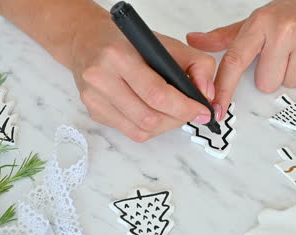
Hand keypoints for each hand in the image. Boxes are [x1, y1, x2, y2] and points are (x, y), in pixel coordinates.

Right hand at [71, 18, 215, 141]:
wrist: (88, 41)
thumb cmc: (129, 42)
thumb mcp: (167, 43)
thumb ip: (197, 64)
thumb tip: (207, 95)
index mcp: (118, 56)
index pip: (157, 94)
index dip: (184, 107)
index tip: (201, 110)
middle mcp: (101, 79)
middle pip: (149, 117)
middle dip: (178, 119)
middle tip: (191, 113)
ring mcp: (94, 99)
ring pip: (141, 130)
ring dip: (166, 126)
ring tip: (175, 113)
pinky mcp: (94, 112)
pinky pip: (131, 132)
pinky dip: (151, 128)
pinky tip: (156, 113)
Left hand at [187, 0, 295, 119]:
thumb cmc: (295, 10)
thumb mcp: (259, 20)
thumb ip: (226, 36)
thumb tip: (196, 40)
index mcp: (260, 22)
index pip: (234, 61)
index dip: (224, 88)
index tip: (216, 108)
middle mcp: (283, 28)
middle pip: (265, 83)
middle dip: (273, 74)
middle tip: (284, 53)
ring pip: (289, 83)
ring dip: (293, 73)